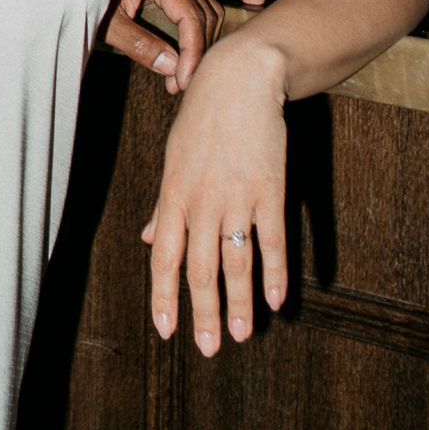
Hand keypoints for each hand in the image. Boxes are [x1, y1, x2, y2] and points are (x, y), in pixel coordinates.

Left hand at [105, 0, 265, 92]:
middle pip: (204, 14)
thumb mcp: (107, 23)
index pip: (189, 16)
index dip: (192, 51)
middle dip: (198, 52)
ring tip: (192, 72)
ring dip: (206, 39)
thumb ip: (138, 43)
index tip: (185, 80)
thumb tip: (172, 67)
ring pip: (210, 4)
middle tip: (182, 85)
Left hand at [141, 31, 289, 354]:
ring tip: (243, 336)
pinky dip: (275, 272)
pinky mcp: (269, 189)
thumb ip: (165, 204)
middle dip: (203, 314)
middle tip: (208, 350)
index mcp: (173, 195)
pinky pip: (272, 240)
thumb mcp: (172, 157)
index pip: (165, 259)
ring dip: (239, 304)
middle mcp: (201, 201)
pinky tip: (277, 299)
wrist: (240, 79)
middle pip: (200, 270)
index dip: (164, 298)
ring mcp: (236, 197)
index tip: (167, 332)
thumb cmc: (201, 118)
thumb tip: (151, 239)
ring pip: (235, 263)